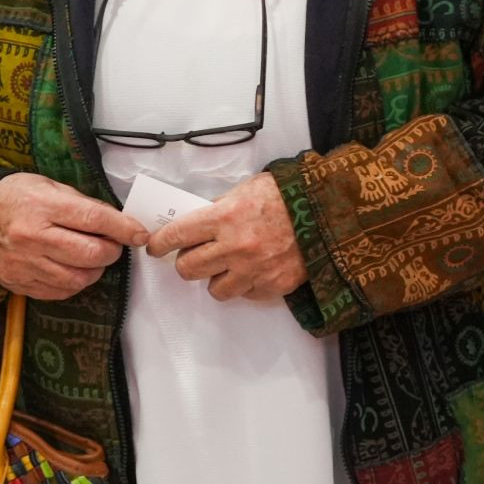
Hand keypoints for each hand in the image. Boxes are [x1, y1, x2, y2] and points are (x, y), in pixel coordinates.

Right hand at [0, 173, 148, 300]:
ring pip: (77, 279)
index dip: (123, 228)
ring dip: (95, 271)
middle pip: (89, 254)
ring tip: (93, 258)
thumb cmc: (19, 196)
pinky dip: (74, 283)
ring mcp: (24, 263)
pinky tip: (73, 269)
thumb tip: (117, 223)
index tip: (139, 234)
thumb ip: (83, 205)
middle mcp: (32, 237)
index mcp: (42, 206)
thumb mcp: (50, 187)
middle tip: (113, 245)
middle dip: (111, 252)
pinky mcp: (18, 282)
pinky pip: (59, 292)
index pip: (94, 219)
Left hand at [145, 172, 306, 301]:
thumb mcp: (246, 189)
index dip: (160, 243)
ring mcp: (254, 270)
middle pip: (188, 269)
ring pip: (214, 289)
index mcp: (224, 217)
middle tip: (196, 254)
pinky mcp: (272, 286)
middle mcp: (235, 247)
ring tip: (229, 264)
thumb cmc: (286, 195)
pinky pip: (245, 294)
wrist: (327, 212)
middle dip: (187, 262)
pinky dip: (245, 284)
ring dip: (217, 277)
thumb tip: (198, 223)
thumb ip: (220, 207)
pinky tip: (255, 268)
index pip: (178, 235)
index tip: (155, 246)